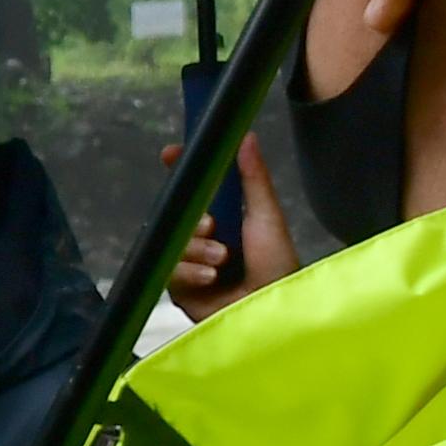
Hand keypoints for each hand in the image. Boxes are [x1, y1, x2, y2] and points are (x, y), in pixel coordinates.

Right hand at [161, 134, 299, 319]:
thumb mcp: (267, 216)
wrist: (272, 310)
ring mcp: (190, 263)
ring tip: (220, 260)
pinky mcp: (180, 289)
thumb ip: (254, 178)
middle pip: (177, 214)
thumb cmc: (278, 266)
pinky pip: (167, 269)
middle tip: (212, 226)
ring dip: (195, 248)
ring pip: (172, 242)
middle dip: (193, 219)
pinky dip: (188, 271)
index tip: (170, 153)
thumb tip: (245, 135)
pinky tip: (209, 278)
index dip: (180, 170)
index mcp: (225, 218)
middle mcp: (204, 238)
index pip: (195, 188)